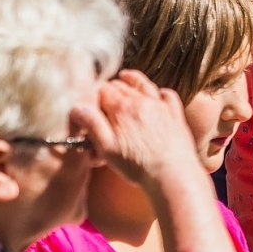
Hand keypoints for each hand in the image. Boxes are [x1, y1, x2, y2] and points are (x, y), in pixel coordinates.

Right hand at [71, 70, 202, 188]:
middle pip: (120, 86)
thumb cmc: (138, 165)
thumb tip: (78, 107)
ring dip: (132, 80)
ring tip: (125, 77)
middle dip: (110, 89)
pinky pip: (168, 95)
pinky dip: (160, 92)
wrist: (172, 174)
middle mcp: (141, 101)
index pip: (102, 90)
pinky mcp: (175, 114)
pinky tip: (158, 94)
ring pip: (143, 85)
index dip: (94, 94)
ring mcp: (160, 106)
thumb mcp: (107, 148)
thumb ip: (92, 125)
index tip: (91, 101)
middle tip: (105, 97)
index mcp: (121, 108)